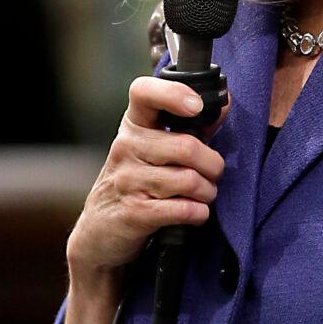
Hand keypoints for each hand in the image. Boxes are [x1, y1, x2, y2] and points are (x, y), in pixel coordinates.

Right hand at [66, 74, 227, 285]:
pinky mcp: (134, 212)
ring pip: (190, 180)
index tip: (196, 107)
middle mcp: (125, 147)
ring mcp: (127, 180)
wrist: (100, 231)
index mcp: (133, 125)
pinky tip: (195, 213)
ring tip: (203, 196)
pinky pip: (183, 209)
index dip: (173, 93)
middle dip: (213, 166)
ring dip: (208, 193)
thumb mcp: (152, 149)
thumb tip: (222, 106)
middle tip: (212, 175)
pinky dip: (199, 213)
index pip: (143, 92)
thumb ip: (188, 128)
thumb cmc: (135, 183)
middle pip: (187, 147)